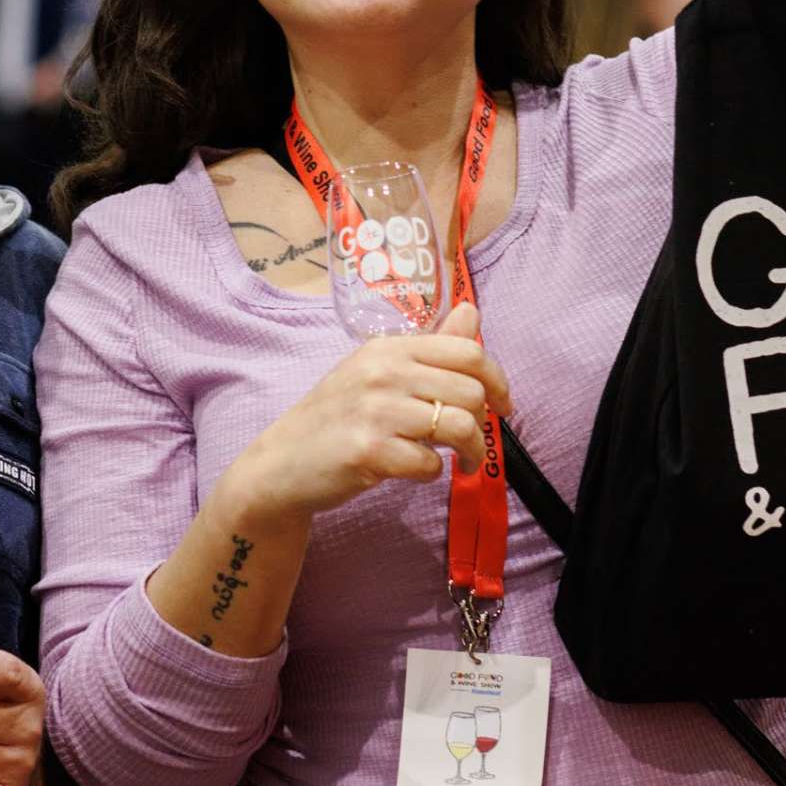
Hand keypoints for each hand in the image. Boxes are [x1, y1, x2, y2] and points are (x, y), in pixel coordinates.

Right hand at [228, 301, 512, 522]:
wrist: (283, 462)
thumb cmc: (337, 415)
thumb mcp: (377, 369)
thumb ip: (430, 345)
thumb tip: (473, 313)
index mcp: (388, 347)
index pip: (467, 351)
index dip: (498, 380)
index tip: (502, 405)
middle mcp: (382, 372)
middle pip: (470, 392)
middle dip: (485, 424)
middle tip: (473, 442)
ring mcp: (375, 411)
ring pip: (459, 427)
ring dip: (470, 452)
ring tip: (462, 463)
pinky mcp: (369, 451)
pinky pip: (430, 464)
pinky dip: (432, 473)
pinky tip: (416, 470)